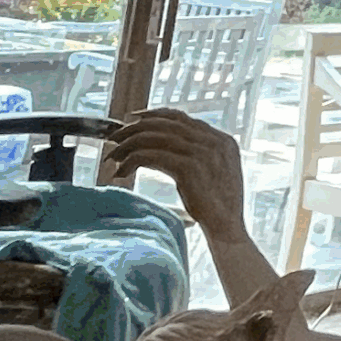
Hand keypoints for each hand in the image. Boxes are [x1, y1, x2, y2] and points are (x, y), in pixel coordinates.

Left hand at [101, 109, 248, 241]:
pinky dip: (131, 161)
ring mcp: (201, 152)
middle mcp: (213, 141)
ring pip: (153, 137)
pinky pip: (149, 155)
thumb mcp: (214, 171)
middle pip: (163, 123)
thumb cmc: (217, 204)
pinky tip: (122, 171)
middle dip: (133, 129)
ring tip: (114, 157)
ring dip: (127, 145)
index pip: (181, 117)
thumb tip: (164, 142)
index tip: (133, 120)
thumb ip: (199, 152)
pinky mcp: (188, 166)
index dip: (153, 115)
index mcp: (222, 140)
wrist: (226, 225)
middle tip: (114, 138)